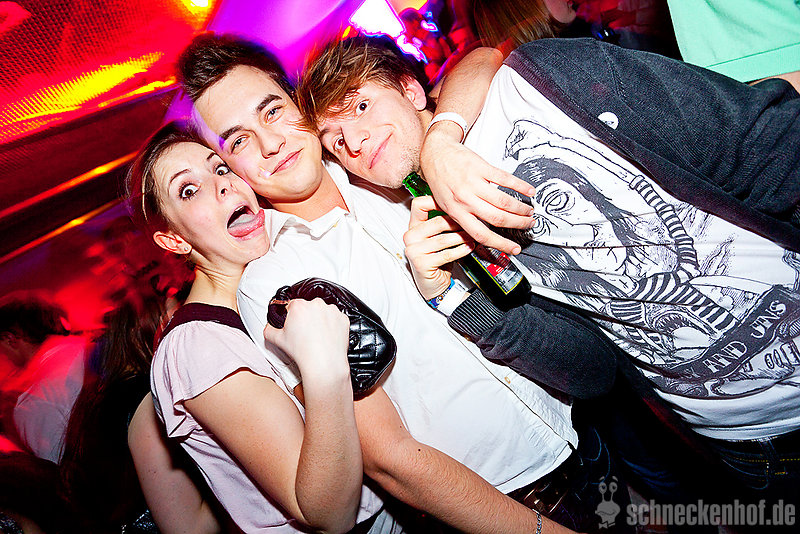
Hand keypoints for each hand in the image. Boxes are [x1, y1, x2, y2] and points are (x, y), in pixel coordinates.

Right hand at [264, 298, 349, 375]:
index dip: (292, 316)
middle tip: (305, 333)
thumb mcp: (277, 340)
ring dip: (320, 320)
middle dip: (306, 317)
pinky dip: (333, 326)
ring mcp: (332, 311)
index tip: (295, 326)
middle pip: (309, 307)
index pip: (293, 305)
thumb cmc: (302, 352)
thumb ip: (269, 330)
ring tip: (317, 336)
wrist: (323, 364)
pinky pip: (336, 319)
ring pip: (323, 312)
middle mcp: (317, 304)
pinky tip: (327, 337)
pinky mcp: (343, 319)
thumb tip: (268, 327)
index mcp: (299, 306)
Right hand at [404, 196, 473, 299]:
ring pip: (444, 238)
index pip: (419, 205)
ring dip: (462, 237)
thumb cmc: (438, 259)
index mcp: (413, 227)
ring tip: (473, 236)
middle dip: (458, 223)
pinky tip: (469, 247)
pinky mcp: (421, 263)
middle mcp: (410, 237)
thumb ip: (442, 223)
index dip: (437, 201)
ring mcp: (414, 250)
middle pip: (438, 221)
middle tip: (473, 223)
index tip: (454, 203)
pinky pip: (446, 253)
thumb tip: (462, 207)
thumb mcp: (438, 238)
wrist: (434, 285)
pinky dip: (461, 250)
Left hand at [420, 125, 535, 254]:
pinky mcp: (481, 167)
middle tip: (528, 225)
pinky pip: (505, 178)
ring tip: (529, 211)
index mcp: (456, 211)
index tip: (513, 249)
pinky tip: (528, 191)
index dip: (500, 244)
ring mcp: (473, 182)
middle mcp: (465, 199)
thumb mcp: (444, 205)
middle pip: (497, 218)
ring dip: (521, 208)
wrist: (435, 153)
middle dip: (518, 224)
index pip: (481, 234)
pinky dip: (520, 186)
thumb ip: (461, 218)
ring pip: (503, 201)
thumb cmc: (440, 178)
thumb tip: (477, 234)